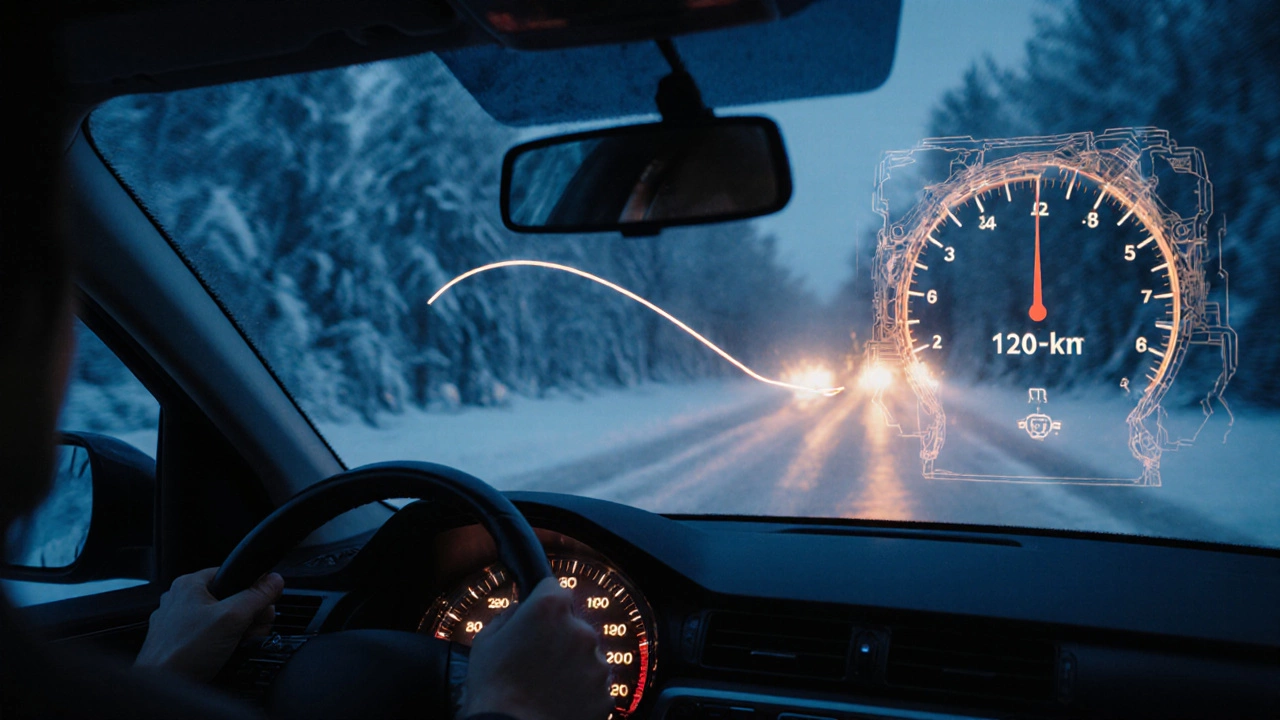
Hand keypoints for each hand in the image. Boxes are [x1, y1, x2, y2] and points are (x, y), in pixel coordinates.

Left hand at [135, 567, 283, 681]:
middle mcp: (180, 599)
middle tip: (254, 627)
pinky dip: (221, 641)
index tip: (263, 604)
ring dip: (237, 629)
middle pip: (229, 597)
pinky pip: (207, 634)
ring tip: (241, 642)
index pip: (232, 574)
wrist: (163, 686)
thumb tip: (274, 581)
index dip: (253, 589)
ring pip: (219, 618)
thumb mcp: (231, 619)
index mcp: (189, 584)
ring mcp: (176, 622)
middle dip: (248, 614)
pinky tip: (226, 651)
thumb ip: (257, 596)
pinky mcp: (178, 641)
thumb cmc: (184, 653)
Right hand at [462, 577, 611, 719]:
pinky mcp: (605, 693)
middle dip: (559, 638)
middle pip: (574, 624)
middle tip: (537, 661)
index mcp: (550, 608)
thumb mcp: (486, 640)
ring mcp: (597, 663)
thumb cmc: (493, 689)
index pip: (554, 588)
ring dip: (572, 666)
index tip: (536, 619)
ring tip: (546, 686)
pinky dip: (580, 692)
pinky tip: (558, 702)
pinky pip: (593, 686)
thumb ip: (509, 615)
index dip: (542, 605)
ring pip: (586, 656)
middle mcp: (581, 630)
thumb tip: (522, 609)